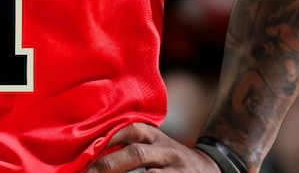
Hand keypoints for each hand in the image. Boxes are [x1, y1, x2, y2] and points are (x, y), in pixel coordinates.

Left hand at [87, 123, 221, 171]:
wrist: (209, 169)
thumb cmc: (171, 159)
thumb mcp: (157, 145)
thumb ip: (133, 144)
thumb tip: (96, 151)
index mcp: (156, 138)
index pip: (133, 131)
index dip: (111, 137)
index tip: (89, 149)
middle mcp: (166, 152)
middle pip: (136, 154)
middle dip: (109, 165)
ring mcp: (174, 171)